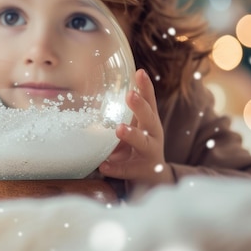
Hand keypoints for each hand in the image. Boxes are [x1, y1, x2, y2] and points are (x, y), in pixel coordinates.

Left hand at [98, 68, 173, 188]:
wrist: (152, 178)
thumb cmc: (138, 145)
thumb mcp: (134, 126)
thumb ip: (122, 112)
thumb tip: (97, 87)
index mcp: (150, 121)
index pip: (149, 101)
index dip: (145, 87)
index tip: (139, 72)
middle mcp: (153, 135)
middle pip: (149, 118)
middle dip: (140, 106)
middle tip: (130, 95)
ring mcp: (149, 153)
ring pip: (142, 143)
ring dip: (131, 134)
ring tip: (119, 129)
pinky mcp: (141, 171)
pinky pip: (126, 169)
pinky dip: (115, 167)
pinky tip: (103, 165)